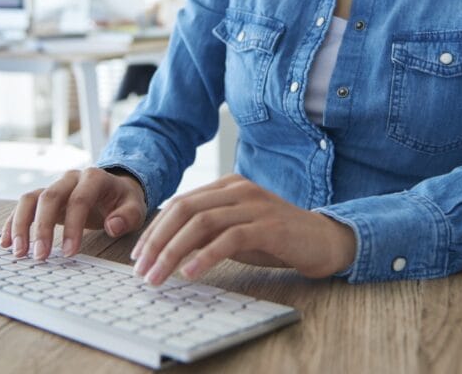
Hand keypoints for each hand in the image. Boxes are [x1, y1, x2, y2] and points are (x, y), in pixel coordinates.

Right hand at [0, 167, 146, 259]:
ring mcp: (54, 186)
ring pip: (30, 199)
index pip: (79, 200)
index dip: (73, 226)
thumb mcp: (135, 208)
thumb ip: (127, 217)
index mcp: (94, 177)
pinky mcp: (43, 197)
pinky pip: (23, 206)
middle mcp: (70, 178)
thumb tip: (113, 226)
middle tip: (39, 256)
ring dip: (21, 225)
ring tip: (19, 252)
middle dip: (42, 228)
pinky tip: (7, 243)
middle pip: (49, 197)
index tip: (69, 253)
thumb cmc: (124, 201)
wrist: (116, 189)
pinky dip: (12, 223)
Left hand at [131, 174, 356, 285]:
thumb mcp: (234, 231)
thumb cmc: (276, 238)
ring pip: (201, 223)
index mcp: (226, 186)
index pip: (179, 203)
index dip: (155, 229)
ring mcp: (254, 205)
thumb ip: (206, 232)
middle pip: (184, 210)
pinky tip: (190, 273)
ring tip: (158, 276)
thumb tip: (166, 247)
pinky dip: (205, 256)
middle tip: (142, 269)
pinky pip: (229, 238)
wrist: (323, 240)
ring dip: (173, 252)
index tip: (138, 256)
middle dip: (157, 241)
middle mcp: (237, 190)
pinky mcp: (268, 226)